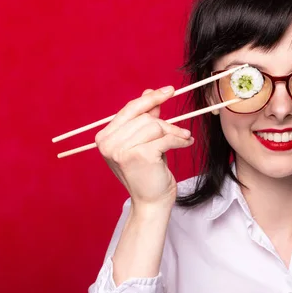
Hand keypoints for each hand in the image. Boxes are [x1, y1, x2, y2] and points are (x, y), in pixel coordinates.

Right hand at [95, 86, 192, 210]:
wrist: (151, 201)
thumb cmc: (148, 172)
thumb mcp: (144, 142)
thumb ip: (145, 118)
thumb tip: (150, 91)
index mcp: (105, 138)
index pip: (130, 109)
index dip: (151, 98)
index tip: (170, 90)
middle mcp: (108, 143)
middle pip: (144, 117)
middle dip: (166, 123)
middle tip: (181, 132)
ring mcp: (121, 150)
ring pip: (155, 126)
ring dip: (174, 132)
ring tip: (183, 139)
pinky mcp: (138, 156)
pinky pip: (165, 138)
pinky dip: (179, 140)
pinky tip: (186, 143)